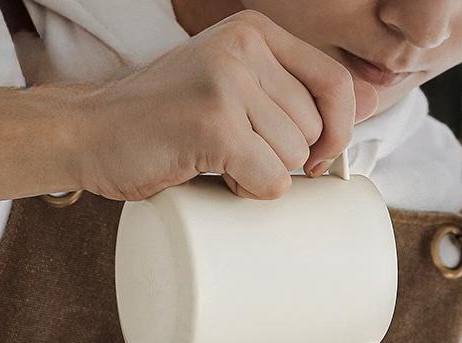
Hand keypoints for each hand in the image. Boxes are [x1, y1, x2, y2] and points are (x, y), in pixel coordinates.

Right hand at [75, 10, 378, 201]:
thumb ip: (288, 92)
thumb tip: (371, 105)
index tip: (318, 157)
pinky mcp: (215, 123)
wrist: (90, 133)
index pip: (335, 84)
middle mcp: (244, 46)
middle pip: (314, 129)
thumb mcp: (232, 88)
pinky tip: (217, 174)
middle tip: (237, 152)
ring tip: (218, 159)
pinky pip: (273, 180)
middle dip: (285, 157)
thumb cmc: (164, 120)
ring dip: (262, 174)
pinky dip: (250, 191)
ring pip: (295, 158)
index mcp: (255, 32)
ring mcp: (228, 82)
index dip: (337, 131)